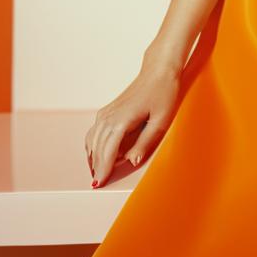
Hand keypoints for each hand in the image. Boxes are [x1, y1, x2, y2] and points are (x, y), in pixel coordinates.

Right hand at [84, 63, 180, 187]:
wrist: (158, 71)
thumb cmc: (163, 93)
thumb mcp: (161, 120)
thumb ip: (145, 143)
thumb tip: (131, 162)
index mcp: (122, 120)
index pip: (108, 151)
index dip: (103, 169)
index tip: (99, 184)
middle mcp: (110, 116)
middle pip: (98, 147)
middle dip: (97, 167)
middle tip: (97, 185)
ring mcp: (107, 112)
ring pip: (93, 140)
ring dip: (93, 157)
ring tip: (97, 173)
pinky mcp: (108, 110)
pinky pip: (95, 131)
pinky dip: (93, 145)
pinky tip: (96, 154)